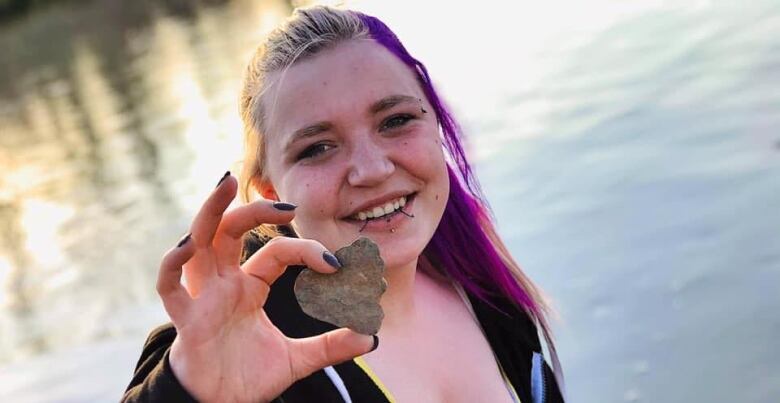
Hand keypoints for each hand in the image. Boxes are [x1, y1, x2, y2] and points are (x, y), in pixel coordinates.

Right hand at [157, 173, 375, 402]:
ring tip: (224, 183)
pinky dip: (172, 265)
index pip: (276, 252)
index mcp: (248, 287)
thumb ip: (330, 346)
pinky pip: (170, 288)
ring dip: (209, 213)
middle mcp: (223, 284)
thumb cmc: (247, 378)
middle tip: (273, 193)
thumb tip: (371, 337)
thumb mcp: (296, 359)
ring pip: (198, 244)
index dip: (306, 250)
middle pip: (228, 231)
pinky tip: (186, 246)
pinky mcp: (186, 321)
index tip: (336, 263)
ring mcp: (203, 298)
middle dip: (246, 206)